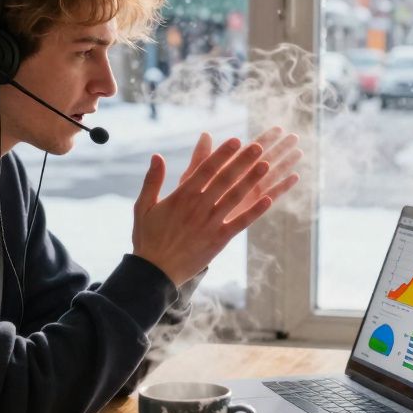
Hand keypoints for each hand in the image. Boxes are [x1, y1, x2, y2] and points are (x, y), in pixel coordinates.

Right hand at [133, 131, 301, 285]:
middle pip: (225, 179)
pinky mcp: (219, 240)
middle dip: (242, 161)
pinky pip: (240, 223)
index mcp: (181, 196)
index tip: (236, 140)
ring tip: (267, 165)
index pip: (206, 169)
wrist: (155, 272)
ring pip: (235, 197)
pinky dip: (255, 212)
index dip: (222, 153)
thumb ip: (152, 181)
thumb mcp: (143, 207)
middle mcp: (199, 206)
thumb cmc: (148, 238)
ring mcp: (211, 223)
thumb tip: (157, 156)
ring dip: (252, 180)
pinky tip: (268, 199)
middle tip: (258, 146)